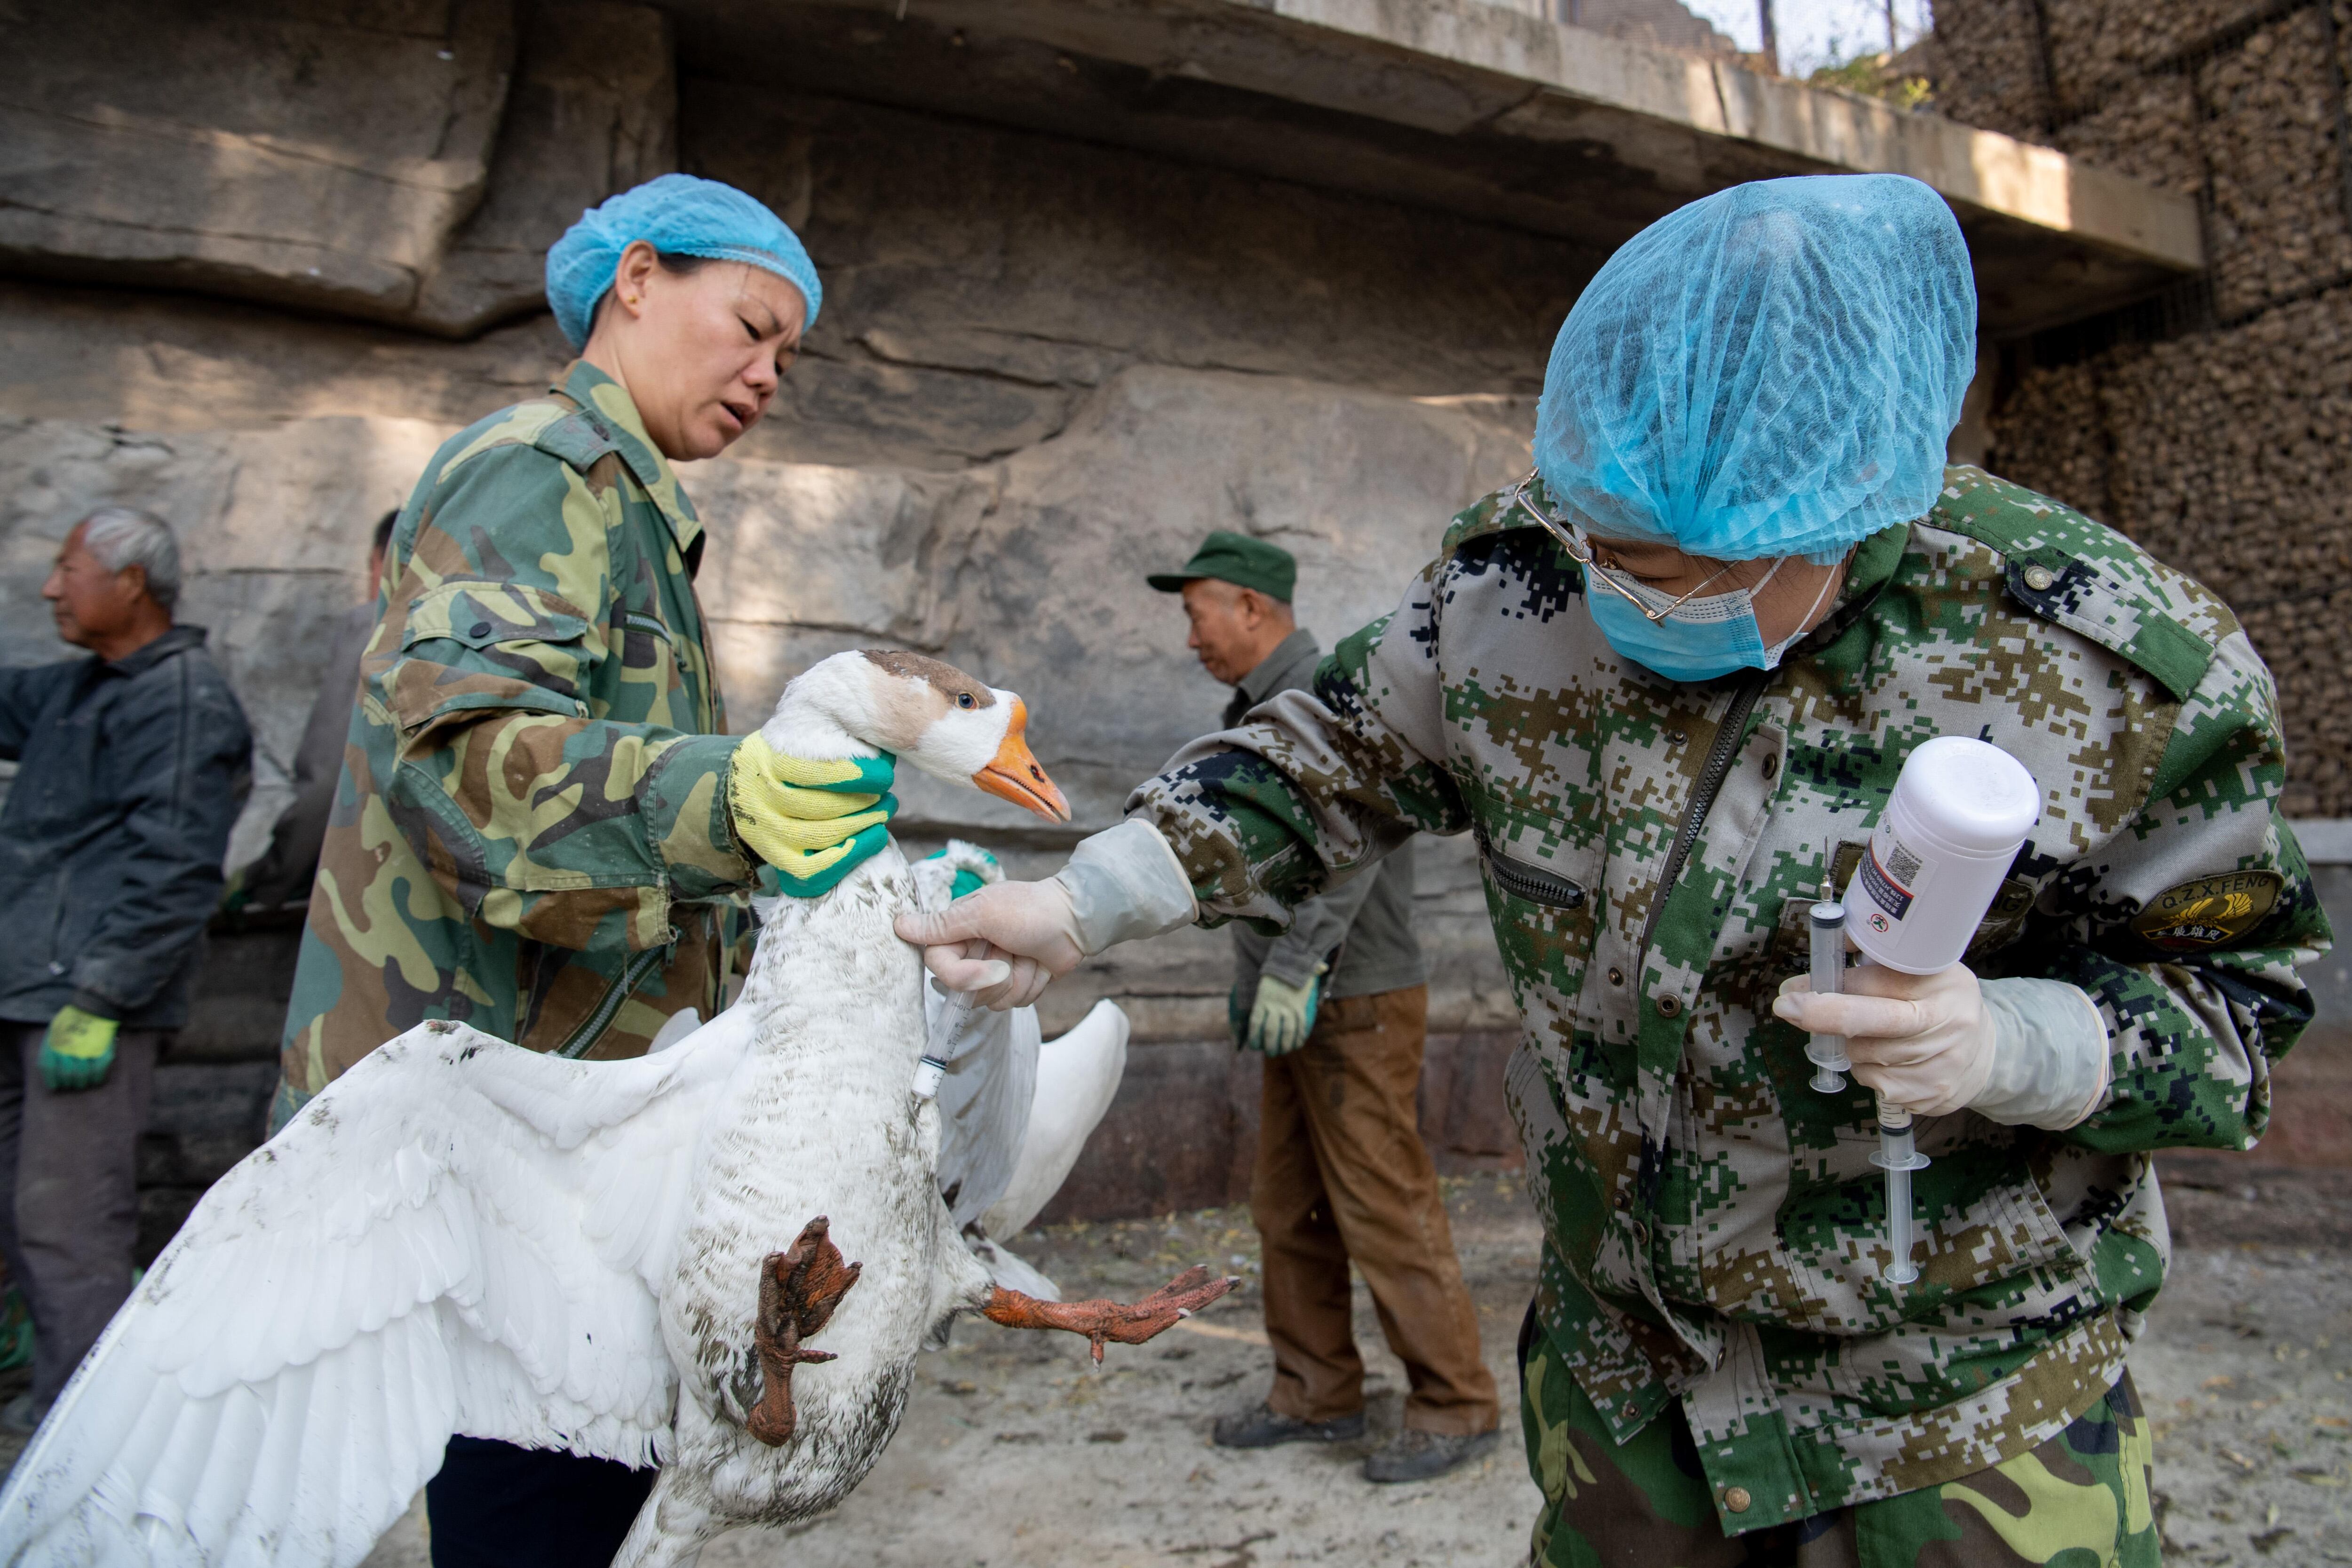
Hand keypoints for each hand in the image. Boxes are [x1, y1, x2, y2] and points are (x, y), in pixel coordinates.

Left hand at [40, 1005, 118, 1092]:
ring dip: (83, 1082)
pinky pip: (99, 1070)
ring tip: (84, 1082)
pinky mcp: (102, 1050)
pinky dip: (98, 1077)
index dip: (53, 1079)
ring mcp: (86, 1049)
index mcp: (54, 1042)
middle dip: (70, 1082)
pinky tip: (97, 1079)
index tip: (56, 1085)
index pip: (49, 1068)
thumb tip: (53, 1067)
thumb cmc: (74, 1018)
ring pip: (82, 1075)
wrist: (96, 1006)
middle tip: (73, 1082)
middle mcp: (68, 1047)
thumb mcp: (55, 1029)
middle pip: (67, 1074)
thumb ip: (52, 1047)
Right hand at [728, 735, 895, 896]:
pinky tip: (876, 837)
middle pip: (824, 806)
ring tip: (885, 811)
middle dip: (866, 802)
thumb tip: (884, 758)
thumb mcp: (803, 734)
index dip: (860, 775)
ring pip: (823, 836)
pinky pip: (815, 868)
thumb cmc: (788, 755)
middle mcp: (763, 797)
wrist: (745, 783)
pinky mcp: (776, 857)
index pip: (819, 771)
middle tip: (886, 796)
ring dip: (864, 825)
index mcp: (770, 759)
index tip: (883, 773)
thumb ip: (837, 739)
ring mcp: (766, 831)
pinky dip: (851, 855)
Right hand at [894, 879, 1085, 1010]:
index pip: (939, 968)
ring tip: (1029, 953)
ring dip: (1019, 978)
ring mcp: (993, 971)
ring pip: (993, 1002)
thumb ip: (941, 925)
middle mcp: (971, 954)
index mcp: (957, 933)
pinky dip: (1032, 984)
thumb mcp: (982, 913)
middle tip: (1015, 949)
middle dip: (998, 977)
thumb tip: (899, 925)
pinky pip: (1015, 1003)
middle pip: (966, 992)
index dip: (964, 976)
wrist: (1075, 919)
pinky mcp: (1014, 984)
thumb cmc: (1029, 908)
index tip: (994, 967)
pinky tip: (1040, 964)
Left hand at [1246, 972, 1320, 1055]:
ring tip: (1283, 1051)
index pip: (1255, 1024)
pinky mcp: (1300, 1007)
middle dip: (1270, 1046)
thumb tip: (1246, 1024)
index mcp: (1261, 1001)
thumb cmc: (1273, 980)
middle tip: (1270, 1053)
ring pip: (1287, 1031)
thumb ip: (1258, 1009)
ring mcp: (1288, 1007)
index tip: (1254, 1046)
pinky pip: (1301, 1025)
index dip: (1254, 1038)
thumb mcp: (1261, 991)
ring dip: (1285, 1045)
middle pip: (1271, 1031)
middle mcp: (1274, 1005)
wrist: (1290, 964)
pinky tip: (1297, 1044)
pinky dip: (1299, 1037)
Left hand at [1771, 961, 1995, 1116]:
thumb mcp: (1922, 971)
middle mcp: (1947, 1024)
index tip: (1794, 989)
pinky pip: (1874, 1082)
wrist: (1987, 1055)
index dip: (1832, 986)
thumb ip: (1877, 963)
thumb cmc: (1939, 1003)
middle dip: (1823, 1015)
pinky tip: (1886, 1059)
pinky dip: (1867, 1069)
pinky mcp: (1929, 1096)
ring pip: (1864, 1055)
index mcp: (1942, 984)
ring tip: (1870, 1034)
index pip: (1879, 982)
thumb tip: (1819, 962)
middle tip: (1787, 1007)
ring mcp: (1940, 1065)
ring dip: (1850, 1044)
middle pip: (1871, 1023)